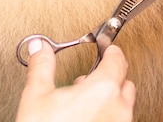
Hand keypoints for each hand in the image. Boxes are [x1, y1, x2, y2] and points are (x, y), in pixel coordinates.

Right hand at [16, 40, 135, 121]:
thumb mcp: (37, 96)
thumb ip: (42, 66)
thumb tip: (40, 47)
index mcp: (103, 90)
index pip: (117, 60)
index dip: (110, 51)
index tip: (105, 48)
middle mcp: (119, 109)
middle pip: (125, 82)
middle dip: (109, 76)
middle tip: (88, 78)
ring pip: (124, 105)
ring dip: (109, 99)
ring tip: (84, 102)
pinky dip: (107, 117)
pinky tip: (86, 120)